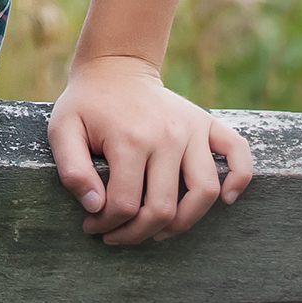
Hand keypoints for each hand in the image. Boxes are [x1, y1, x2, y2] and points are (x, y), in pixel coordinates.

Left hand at [47, 55, 253, 246]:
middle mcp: (167, 134)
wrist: (114, 67)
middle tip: (118, 235)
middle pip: (164, 208)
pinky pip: (237, 153)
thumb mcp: (62, 129)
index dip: (106, 225)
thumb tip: (96, 207)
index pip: (126, 205)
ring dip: (182, 224)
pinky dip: (239, 178)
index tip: (93, 225)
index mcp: (130, 137)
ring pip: (204, 192)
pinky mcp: (206, 123)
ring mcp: (191, 128)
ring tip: (157, 230)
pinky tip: (226, 199)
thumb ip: (72, 170)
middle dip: (137, 233)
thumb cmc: (86, 104)